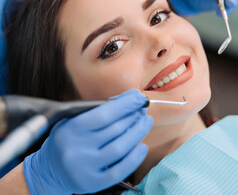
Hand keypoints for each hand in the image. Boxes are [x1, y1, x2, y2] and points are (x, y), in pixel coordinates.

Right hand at [22, 89, 152, 193]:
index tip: (139, 98)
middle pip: (116, 129)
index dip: (126, 104)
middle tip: (142, 110)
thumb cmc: (68, 139)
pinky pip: (119, 170)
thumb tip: (130, 99)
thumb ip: (99, 110)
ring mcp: (84, 167)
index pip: (104, 113)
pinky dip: (135, 158)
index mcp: (71, 128)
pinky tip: (142, 147)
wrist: (49, 170)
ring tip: (145, 122)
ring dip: (138, 133)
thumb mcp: (74, 120)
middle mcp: (77, 148)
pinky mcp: (92, 182)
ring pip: (120, 148)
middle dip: (134, 117)